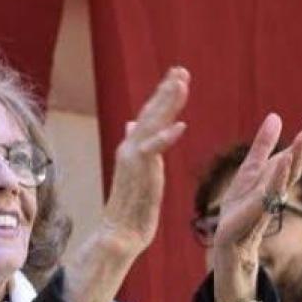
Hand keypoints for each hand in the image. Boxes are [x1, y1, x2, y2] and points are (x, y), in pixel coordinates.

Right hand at [95, 67, 190, 256]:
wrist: (119, 232)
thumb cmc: (132, 207)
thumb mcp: (137, 171)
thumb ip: (137, 146)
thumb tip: (129, 124)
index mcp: (133, 147)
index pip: (149, 116)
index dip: (162, 95)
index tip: (176, 77)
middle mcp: (130, 147)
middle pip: (151, 112)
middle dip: (166, 90)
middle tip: (181, 69)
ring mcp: (133, 157)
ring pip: (152, 123)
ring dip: (167, 102)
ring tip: (182, 82)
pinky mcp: (139, 170)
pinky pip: (154, 149)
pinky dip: (166, 136)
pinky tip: (181, 125)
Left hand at [210, 112, 301, 301]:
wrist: (231, 233)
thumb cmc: (243, 201)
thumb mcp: (252, 166)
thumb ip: (264, 144)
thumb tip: (276, 116)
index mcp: (281, 171)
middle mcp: (282, 182)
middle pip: (301, 158)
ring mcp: (273, 194)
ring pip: (291, 172)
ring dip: (299, 153)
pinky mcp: (261, 206)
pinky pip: (273, 187)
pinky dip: (281, 173)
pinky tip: (286, 159)